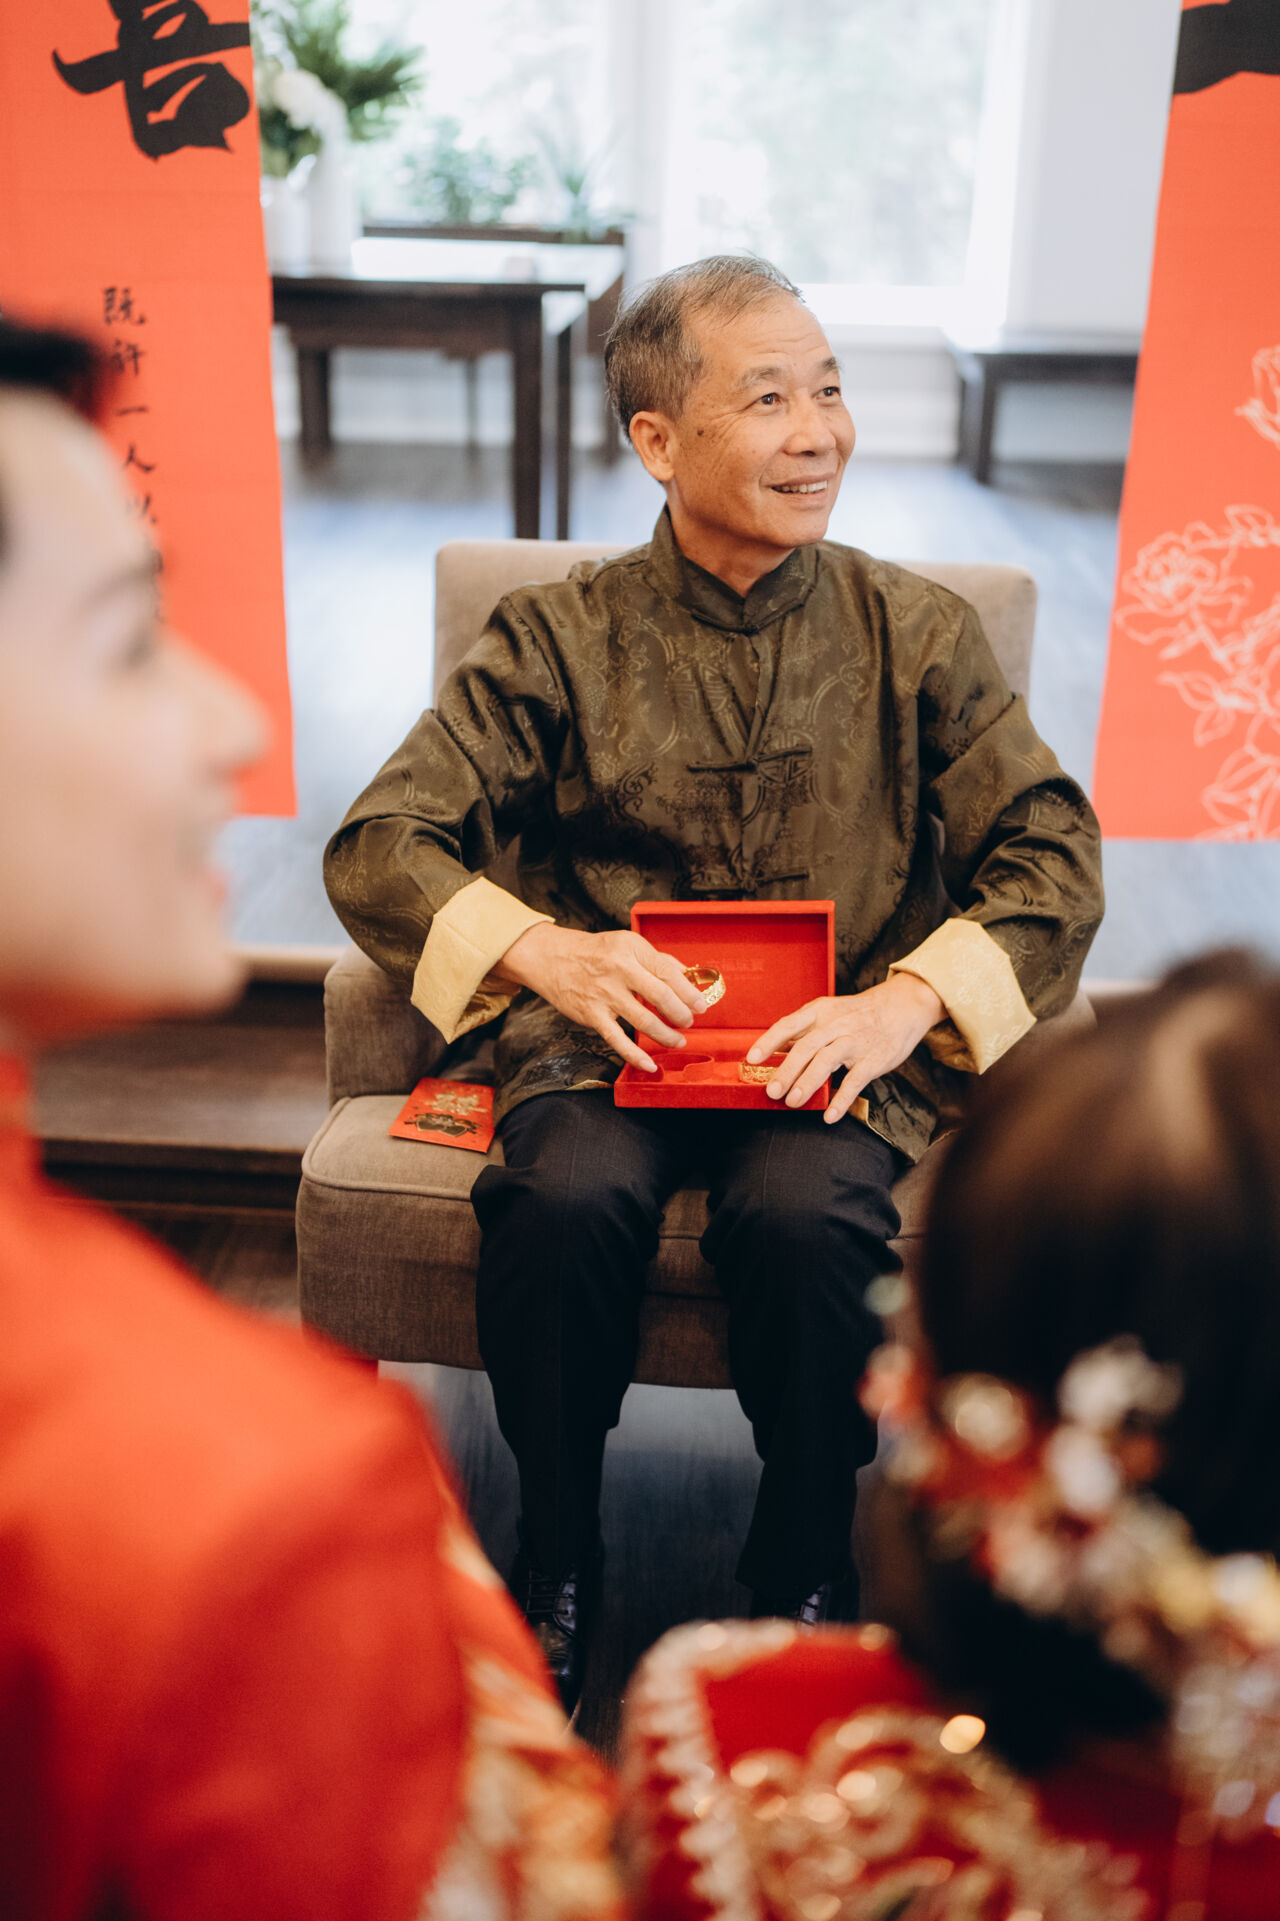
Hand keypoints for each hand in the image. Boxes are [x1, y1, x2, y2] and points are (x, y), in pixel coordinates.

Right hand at [493, 923, 707, 1073]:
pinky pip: (617, 1040)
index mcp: (632, 949)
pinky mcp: (592, 1014)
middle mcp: (619, 970)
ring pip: (644, 1020)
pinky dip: (636, 1055)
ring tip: (677, 1040)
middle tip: (689, 1022)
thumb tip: (688, 977)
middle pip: (661, 996)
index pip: (669, 973)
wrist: (553, 958)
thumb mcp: (627, 945)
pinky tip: (650, 1064)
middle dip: (681, 1014)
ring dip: (666, 1035)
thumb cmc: (595, 952)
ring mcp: (604, 993)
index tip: (701, 1006)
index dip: (689, 993)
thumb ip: (657, 960)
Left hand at [745, 973, 945, 1123]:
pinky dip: (842, 1100)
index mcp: (820, 1012)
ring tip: (792, 1102)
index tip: (752, 1059)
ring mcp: (855, 1041)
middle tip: (772, 1091)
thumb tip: (774, 1051)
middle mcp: (835, 1024)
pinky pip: (855, 1081)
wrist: (901, 1007)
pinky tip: (829, 1116)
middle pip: (806, 1047)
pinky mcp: (874, 1059)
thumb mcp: (829, 1012)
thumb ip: (804, 1031)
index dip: (769, 1041)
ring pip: (827, 1061)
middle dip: (787, 1070)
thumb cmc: (858, 1014)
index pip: (788, 1025)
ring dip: (808, 1083)